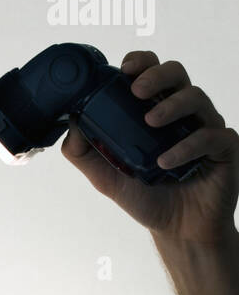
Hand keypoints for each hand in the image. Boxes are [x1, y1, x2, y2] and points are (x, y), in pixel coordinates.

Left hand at [61, 50, 238, 243]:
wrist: (178, 231)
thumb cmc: (146, 197)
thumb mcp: (105, 176)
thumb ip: (84, 151)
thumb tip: (70, 122)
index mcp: (156, 110)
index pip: (152, 71)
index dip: (141, 62)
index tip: (124, 69)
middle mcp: (182, 113)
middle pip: (176, 73)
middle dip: (156, 75)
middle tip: (137, 90)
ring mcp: (205, 127)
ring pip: (196, 97)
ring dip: (171, 106)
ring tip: (150, 123)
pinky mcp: (223, 147)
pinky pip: (210, 136)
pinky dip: (186, 146)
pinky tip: (166, 161)